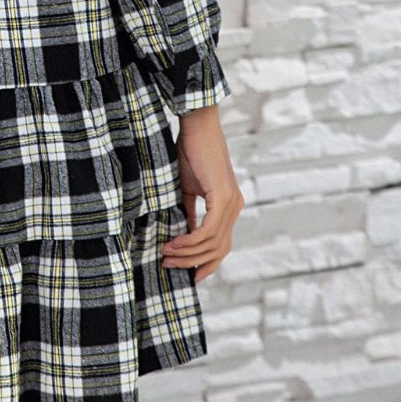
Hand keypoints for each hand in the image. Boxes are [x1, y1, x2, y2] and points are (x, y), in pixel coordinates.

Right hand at [161, 106, 243, 282]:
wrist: (197, 125)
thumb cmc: (190, 151)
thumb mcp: (187, 188)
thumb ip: (188, 212)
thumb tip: (181, 236)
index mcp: (229, 206)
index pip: (222, 245)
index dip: (207, 264)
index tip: (188, 276)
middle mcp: (235, 207)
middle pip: (218, 250)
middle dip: (193, 262)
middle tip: (168, 264)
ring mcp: (232, 203)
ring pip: (212, 243)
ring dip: (187, 253)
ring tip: (165, 254)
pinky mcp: (223, 198)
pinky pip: (208, 230)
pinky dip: (190, 240)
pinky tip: (173, 243)